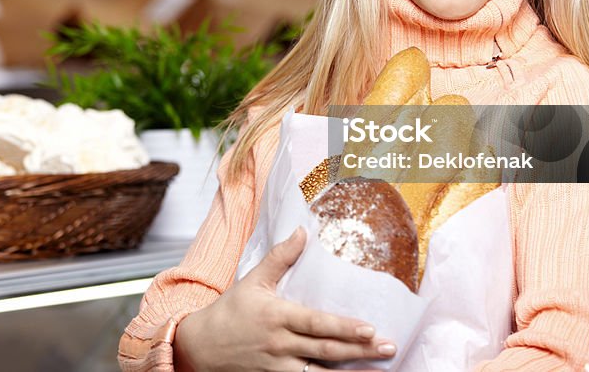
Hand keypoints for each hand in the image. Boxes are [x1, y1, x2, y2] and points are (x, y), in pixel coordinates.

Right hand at [173, 227, 396, 371]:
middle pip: (326, 351)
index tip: (370, 328)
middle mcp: (280, 345)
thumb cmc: (229, 312)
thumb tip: (302, 231)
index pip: (316, 324)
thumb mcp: (253, 280)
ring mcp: (278, 368)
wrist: (199, 348)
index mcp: (277, 317)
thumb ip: (280, 257)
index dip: (343, 328)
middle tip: (389, 348)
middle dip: (361, 351)